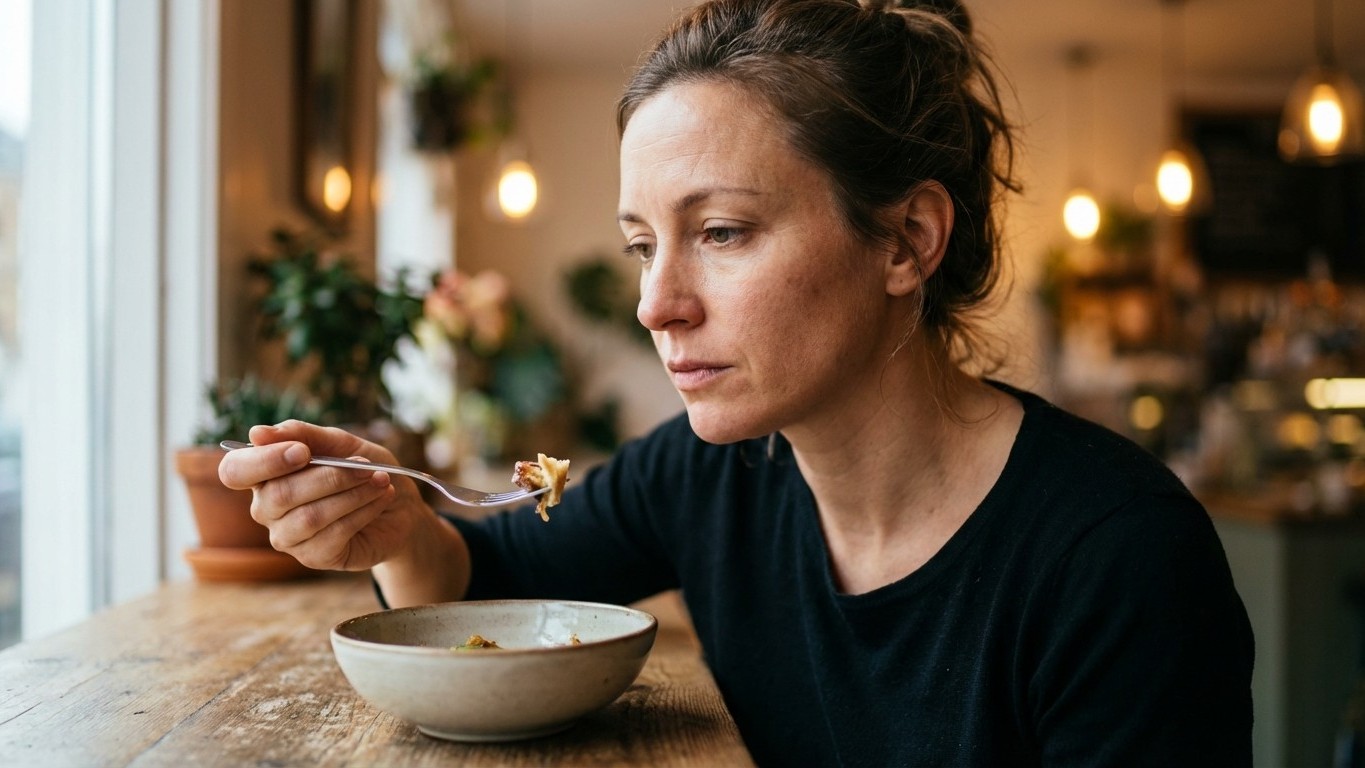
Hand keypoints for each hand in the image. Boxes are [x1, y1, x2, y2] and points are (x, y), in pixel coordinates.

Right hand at [217, 420, 425, 571]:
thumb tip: (256, 433)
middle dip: (330, 476)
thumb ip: (302, 435)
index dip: (264, 462)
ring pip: (309, 516)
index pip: (235, 471)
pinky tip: (380, 499)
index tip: (303, 452)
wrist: (400, 505)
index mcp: (264, 474)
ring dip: (352, 494)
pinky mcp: (313, 556)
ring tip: (380, 480)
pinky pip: (334, 534)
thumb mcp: (339, 443)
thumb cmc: (363, 469)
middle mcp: (266, 508)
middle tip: (366, 465)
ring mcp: (287, 536)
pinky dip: (363, 511)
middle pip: (280, 494)